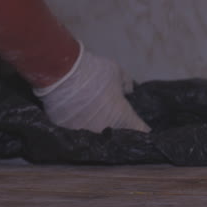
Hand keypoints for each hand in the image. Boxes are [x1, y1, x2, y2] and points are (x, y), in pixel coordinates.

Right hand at [34, 42, 149, 132]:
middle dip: (117, 128)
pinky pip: (77, 130)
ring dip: (96, 127)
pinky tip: (75, 116)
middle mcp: (106, 130)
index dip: (142, 128)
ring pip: (96, 135)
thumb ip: (126, 83)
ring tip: (92, 116)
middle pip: (116, 135)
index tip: (141, 126)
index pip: (141, 130)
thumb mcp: (116, 72)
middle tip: (112, 117)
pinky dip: (78, 124)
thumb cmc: (94, 72)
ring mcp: (86, 133)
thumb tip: (129, 90)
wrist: (64, 74)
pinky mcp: (68, 131)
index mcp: (122, 117)